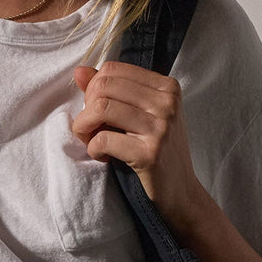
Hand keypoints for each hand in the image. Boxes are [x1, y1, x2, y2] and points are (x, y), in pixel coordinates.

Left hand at [70, 61, 210, 238]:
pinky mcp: (150, 153)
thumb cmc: (158, 150)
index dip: (93, 89)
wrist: (181, 192)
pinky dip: (93, 149)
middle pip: (104, 86)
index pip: (113, 69)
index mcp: (167, 87)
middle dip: (86, 108)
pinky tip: (103, 156)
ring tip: (91, 141)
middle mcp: (167, 103)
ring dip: (84, 128)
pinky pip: (103, 140)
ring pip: (101, 108)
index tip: (96, 111)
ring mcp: (161, 127)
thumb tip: (79, 71)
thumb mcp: (140, 114)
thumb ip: (111, 91)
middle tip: (90, 128)